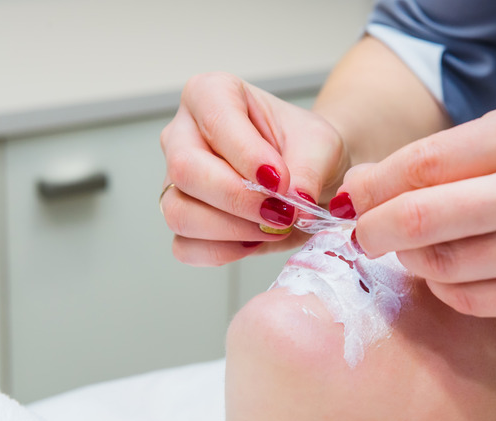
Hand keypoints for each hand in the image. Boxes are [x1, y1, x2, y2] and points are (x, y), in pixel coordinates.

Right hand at [160, 72, 347, 265]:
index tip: (281, 180)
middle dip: (238, 199)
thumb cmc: (305, 146)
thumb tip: (294, 202)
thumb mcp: (321, 145)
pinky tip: (255, 241)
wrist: (306, 172)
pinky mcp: (182, 217)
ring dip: (232, 230)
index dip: (247, 157)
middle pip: (186, 171)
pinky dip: (223, 252)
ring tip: (274, 226)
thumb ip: (308, 169)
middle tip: (282, 213)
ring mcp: (175, 179)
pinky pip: (185, 246)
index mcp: (211, 94)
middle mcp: (183, 134)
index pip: (215, 122)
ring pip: (179, 212)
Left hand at [338, 101, 495, 316]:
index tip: (356, 196)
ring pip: (443, 267)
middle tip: (364, 233)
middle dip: (374, 230)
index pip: (422, 163)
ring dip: (412, 261)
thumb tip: (385, 181)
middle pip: (419, 219)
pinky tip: (450, 273)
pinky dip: (448, 288)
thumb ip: (468, 152)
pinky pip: (475, 300)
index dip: (375, 185)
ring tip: (413, 249)